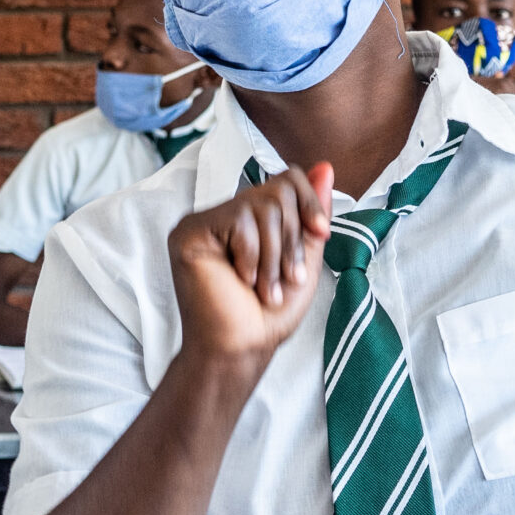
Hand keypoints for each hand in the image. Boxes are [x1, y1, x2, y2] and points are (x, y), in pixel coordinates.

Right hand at [166, 162, 333, 369]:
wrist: (243, 347)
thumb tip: (326, 167)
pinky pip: (239, 220)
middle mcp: (226, 213)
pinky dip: (251, 256)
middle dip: (291, 240)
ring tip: (264, 287)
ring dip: (274, 256)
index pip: (287, 180)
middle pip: (278, 191)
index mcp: (252, 218)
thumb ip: (313, 213)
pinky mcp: (189, 232)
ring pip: (263, 205)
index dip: (311, 204)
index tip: (322, 234)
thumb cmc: (270, 312)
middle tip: (283, 278)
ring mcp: (204, 221)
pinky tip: (240, 280)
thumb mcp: (304, 257)